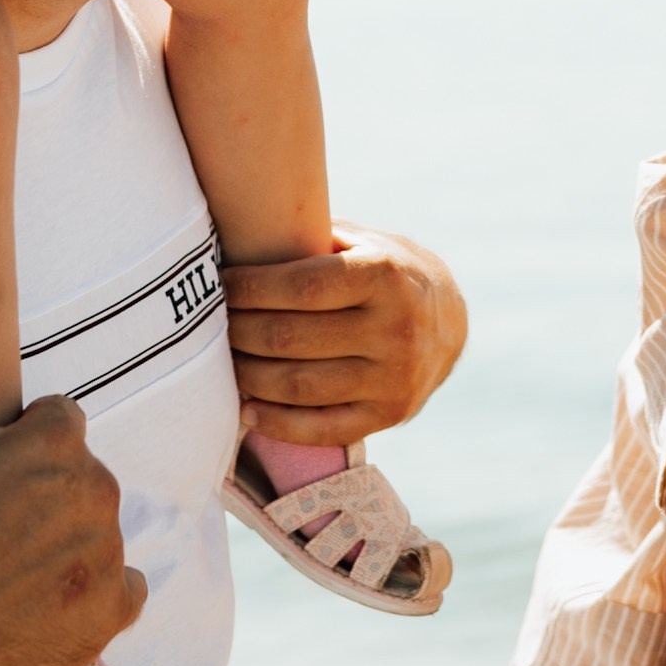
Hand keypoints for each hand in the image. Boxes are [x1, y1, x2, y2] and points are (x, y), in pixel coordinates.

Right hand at [0, 327, 143, 665]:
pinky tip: (49, 602)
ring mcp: (105, 555)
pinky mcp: (108, 613)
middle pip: (79, 479)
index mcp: (55, 443)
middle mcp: (94, 491)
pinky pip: (123, 591)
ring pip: (96, 534)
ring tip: (9, 570)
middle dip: (45, 496)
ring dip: (66, 546)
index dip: (23, 443)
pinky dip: (94, 598)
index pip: (58, 421)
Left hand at [226, 225, 467, 447]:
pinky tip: (247, 409)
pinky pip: (321, 428)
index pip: (300, 288)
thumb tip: (243, 237)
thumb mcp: (365, 242)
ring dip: (248, 376)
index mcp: (386, 275)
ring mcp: (394, 377)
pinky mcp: (389, 415)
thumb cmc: (387, 272)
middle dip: (238, 331)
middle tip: (213, 324)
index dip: (249, 289)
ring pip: (298, 386)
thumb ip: (314, 240)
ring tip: (224, 362)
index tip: (219, 285)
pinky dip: (276, 424)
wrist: (451, 322)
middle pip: (290, 338)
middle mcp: (394, 328)